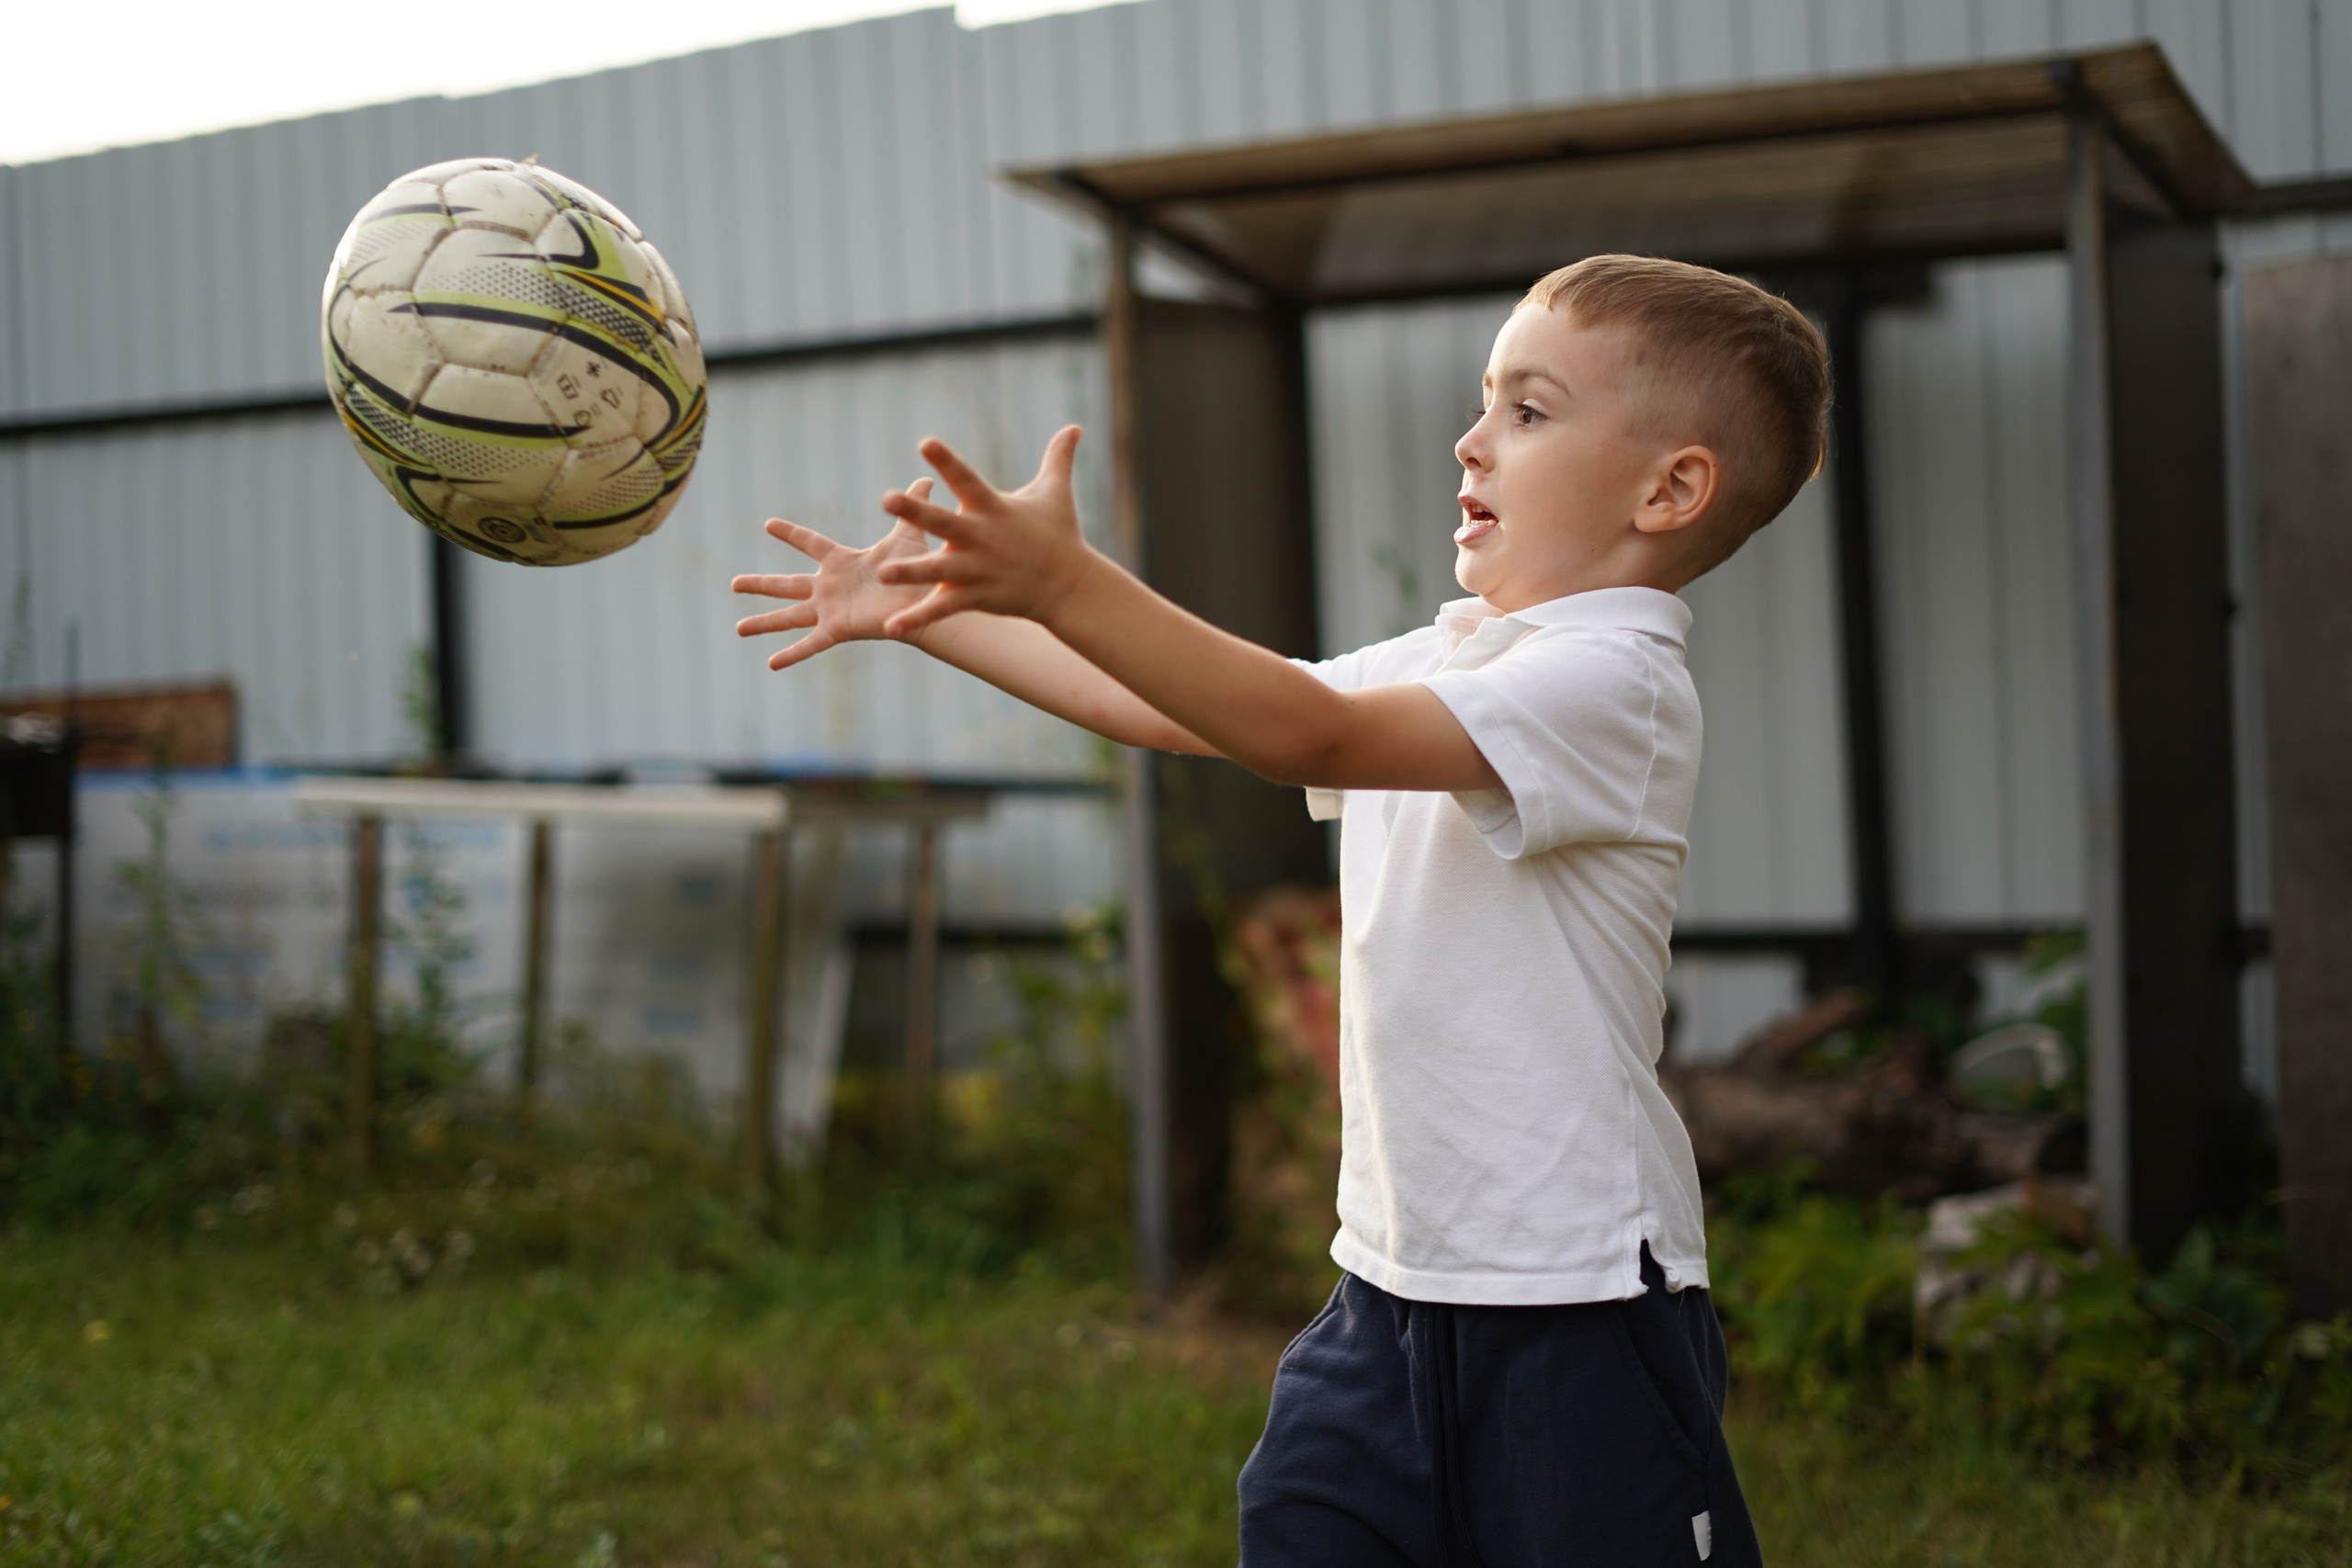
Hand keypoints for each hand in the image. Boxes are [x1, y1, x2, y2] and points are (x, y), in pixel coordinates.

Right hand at [731, 478, 939, 670]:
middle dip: (760, 585)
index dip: (790, 534)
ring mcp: (831, 610)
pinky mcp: (838, 628)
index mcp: (841, 562)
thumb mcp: (909, 534)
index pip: (810, 543)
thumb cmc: (920, 571)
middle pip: (787, 585)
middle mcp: (830, 587)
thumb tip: (926, 480)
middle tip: (733, 584)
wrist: (928, 603)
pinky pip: (811, 644)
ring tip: (738, 629)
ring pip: (789, 616)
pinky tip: (771, 664)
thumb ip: (912, 507)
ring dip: (764, 622)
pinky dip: (792, 655)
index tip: (768, 524)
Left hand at [874, 426, 1097, 638]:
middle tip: (886, 498)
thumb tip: (1075, 426)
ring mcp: (977, 570)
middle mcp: (981, 537)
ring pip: (937, 570)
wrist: (1070, 587)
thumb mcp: (1057, 493)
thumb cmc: (1059, 535)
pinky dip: (917, 619)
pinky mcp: (975, 597)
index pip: (966, 478)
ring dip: (910, 572)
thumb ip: (1058, 458)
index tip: (925, 442)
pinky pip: (942, 609)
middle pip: (943, 522)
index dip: (947, 461)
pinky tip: (891, 627)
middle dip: (915, 512)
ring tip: (882, 572)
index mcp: (993, 508)